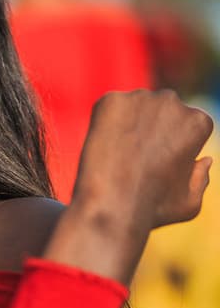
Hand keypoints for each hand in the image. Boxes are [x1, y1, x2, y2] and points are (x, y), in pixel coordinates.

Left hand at [45, 89, 212, 284]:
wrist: (111, 205)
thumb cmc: (152, 209)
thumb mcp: (189, 204)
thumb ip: (201, 179)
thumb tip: (204, 160)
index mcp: (198, 122)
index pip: (188, 124)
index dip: (174, 145)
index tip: (158, 164)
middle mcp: (173, 102)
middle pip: (162, 110)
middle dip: (152, 128)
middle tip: (134, 157)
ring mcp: (140, 98)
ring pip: (136, 107)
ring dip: (129, 123)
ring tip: (118, 154)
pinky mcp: (111, 100)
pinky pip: (109, 107)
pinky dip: (105, 122)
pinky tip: (104, 145)